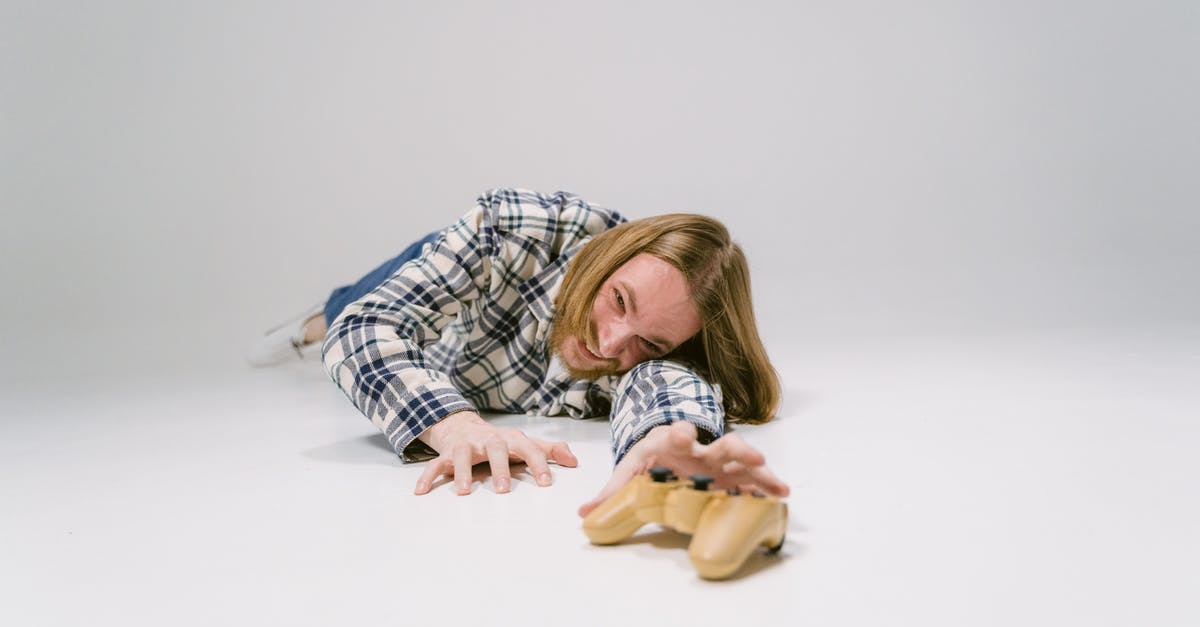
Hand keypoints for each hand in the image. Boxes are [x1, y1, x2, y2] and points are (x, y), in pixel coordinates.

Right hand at [414, 411, 577, 495]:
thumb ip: (548, 451)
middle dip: (499, 468)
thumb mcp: (524, 443)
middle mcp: (488, 440)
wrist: (463, 426)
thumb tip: (574, 460)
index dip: (539, 464)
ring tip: (463, 492)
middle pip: (495, 449)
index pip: (529, 449)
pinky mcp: (446, 455)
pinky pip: (435, 465)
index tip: (547, 483)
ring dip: (461, 473)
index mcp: (510, 439)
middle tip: (503, 490)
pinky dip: (427, 477)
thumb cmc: (499, 442)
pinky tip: (421, 492)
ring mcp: (466, 447)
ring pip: (462, 457)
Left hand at [578, 421, 788, 516]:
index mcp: (672, 443)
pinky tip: (781, 495)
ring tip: (777, 483)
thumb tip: (584, 514)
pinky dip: (767, 486)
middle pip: (721, 444)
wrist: (667, 446)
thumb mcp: (629, 471)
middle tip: (751, 457)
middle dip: (736, 449)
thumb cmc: (650, 456)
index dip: (681, 432)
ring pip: (743, 460)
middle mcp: (701, 450)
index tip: (683, 433)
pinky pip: (752, 480)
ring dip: (760, 470)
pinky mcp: (731, 476)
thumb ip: (611, 492)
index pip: (678, 433)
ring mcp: (719, 462)